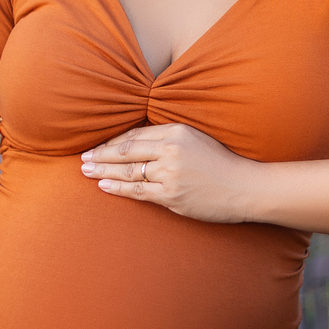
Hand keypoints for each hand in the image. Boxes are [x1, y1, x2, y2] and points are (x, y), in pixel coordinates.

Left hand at [80, 122, 257, 221]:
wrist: (246, 187)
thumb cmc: (222, 163)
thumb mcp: (196, 139)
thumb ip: (169, 139)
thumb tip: (137, 142)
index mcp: (177, 132)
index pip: (135, 135)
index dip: (112, 141)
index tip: (97, 145)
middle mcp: (171, 151)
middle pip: (126, 151)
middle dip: (101, 155)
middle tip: (83, 158)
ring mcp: (170, 174)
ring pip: (128, 172)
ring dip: (104, 171)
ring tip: (86, 171)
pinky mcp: (172, 196)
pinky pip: (139, 191)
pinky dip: (118, 189)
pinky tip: (104, 186)